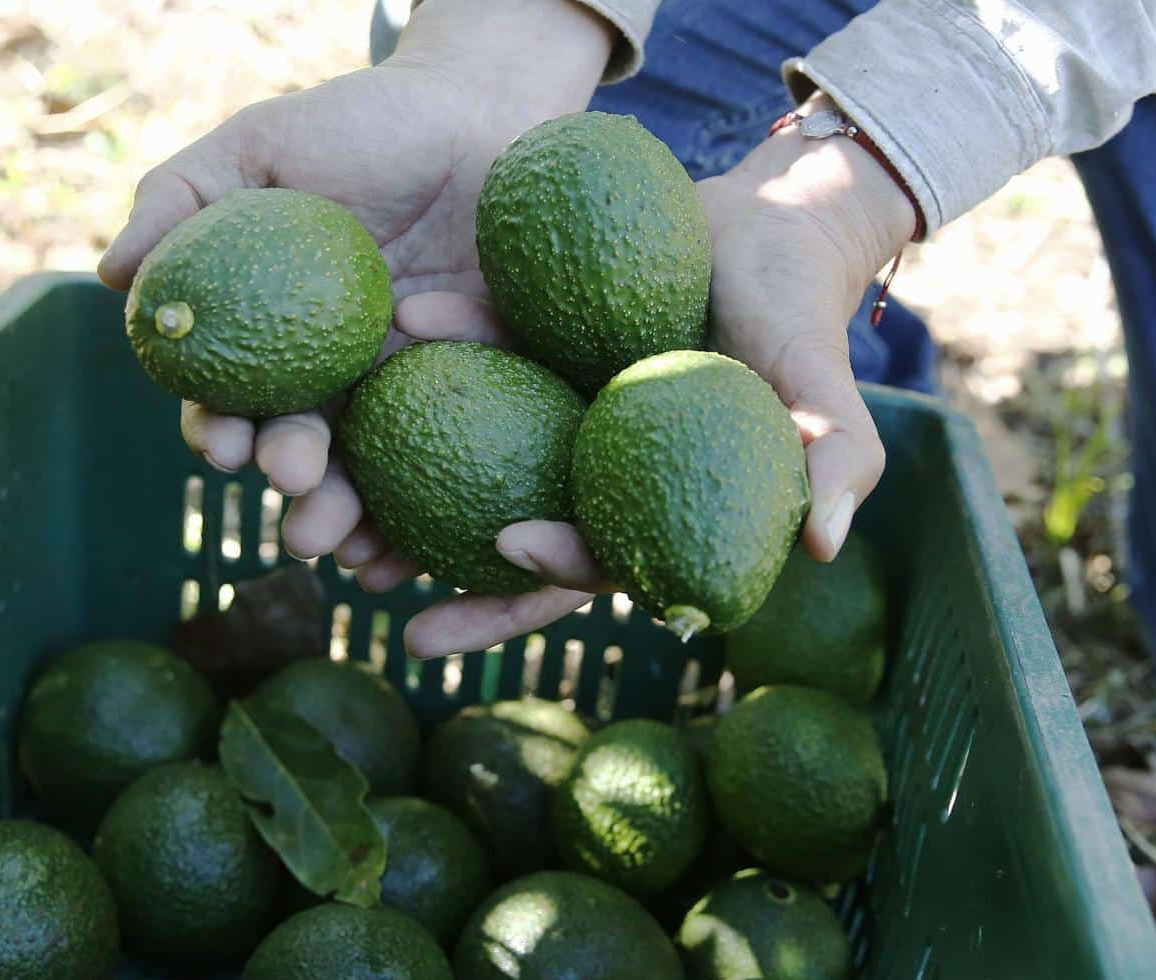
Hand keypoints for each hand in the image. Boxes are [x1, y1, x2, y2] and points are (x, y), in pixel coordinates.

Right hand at [98, 0, 614, 569]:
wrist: (483, 107)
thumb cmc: (360, 125)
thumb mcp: (258, 149)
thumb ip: (179, 200)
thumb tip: (114, 277)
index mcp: (279, 339)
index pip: (236, 403)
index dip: (221, 429)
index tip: (223, 442)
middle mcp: (344, 383)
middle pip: (309, 456)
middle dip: (295, 486)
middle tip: (297, 488)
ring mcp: (417, 395)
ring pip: (382, 477)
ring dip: (358, 519)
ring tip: (348, 544)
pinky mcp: (493, 392)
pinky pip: (470, 450)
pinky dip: (443, 503)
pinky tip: (426, 542)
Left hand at [402, 101, 917, 657]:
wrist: (764, 224)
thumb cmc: (798, 313)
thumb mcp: (819, 382)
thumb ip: (834, 456)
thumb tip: (828, 547)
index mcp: (647, 506)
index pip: (595, 559)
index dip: (550, 567)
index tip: (503, 543)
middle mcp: (585, 475)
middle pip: (504, 538)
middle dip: (437, 572)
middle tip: (362, 578)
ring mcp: (548, 420)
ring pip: (463, 462)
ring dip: (394, 484)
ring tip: (322, 493)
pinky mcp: (523, 359)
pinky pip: (468, 365)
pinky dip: (431, 356)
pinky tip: (381, 347)